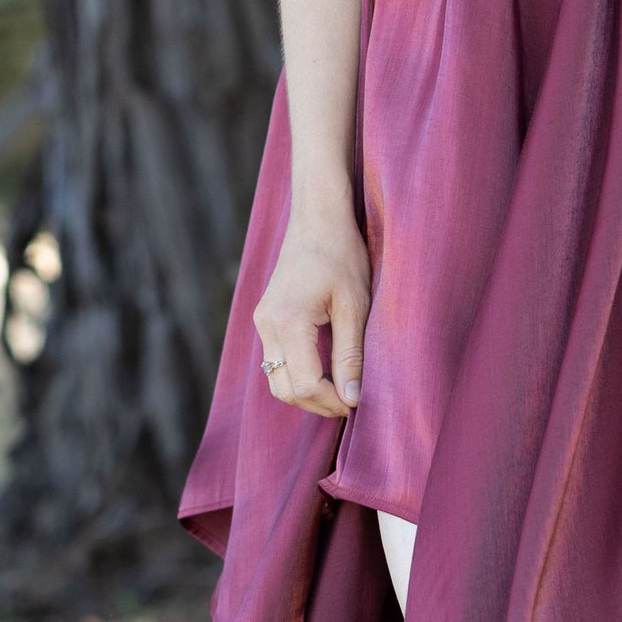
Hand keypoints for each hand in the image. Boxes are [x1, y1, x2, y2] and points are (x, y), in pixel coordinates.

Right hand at [253, 200, 370, 417]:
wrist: (317, 217)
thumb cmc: (342, 255)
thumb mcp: (355, 306)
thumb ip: (351, 355)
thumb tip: (353, 399)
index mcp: (288, 321)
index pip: (303, 385)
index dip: (332, 402)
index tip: (359, 403)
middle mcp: (266, 324)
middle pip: (283, 390)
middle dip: (317, 404)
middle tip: (351, 402)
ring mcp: (262, 321)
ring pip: (276, 378)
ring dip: (307, 392)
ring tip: (342, 389)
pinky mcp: (265, 318)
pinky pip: (277, 360)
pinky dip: (299, 374)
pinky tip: (327, 370)